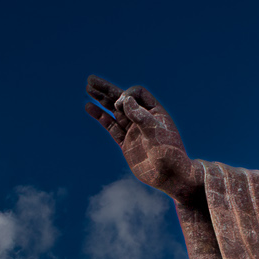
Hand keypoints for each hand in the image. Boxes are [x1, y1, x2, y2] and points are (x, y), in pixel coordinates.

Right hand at [87, 76, 199, 200]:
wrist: (170, 177)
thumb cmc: (169, 153)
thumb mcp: (156, 132)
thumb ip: (140, 115)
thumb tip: (124, 99)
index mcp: (154, 112)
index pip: (137, 94)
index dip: (126, 95)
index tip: (121, 105)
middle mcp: (143, 119)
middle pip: (122, 99)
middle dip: (107, 90)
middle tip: (91, 81)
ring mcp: (133, 131)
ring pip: (114, 112)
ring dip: (101, 101)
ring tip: (88, 89)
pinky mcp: (125, 143)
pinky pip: (110, 127)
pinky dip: (100, 117)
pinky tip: (90, 107)